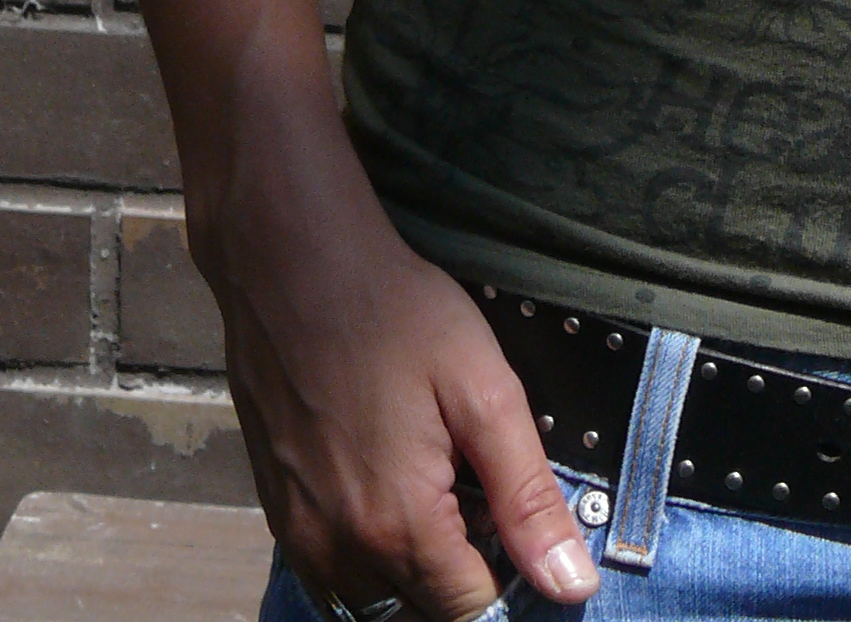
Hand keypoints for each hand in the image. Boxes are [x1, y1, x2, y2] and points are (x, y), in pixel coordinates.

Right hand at [197, 95, 598, 620]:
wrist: (294, 263)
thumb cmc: (395, 311)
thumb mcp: (484, 390)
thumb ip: (529, 499)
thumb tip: (572, 584)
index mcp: (399, 529)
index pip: (472, 610)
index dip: (510, 573)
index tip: (515, 516)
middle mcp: (339, 554)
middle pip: (422, 612)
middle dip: (462, 571)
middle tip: (475, 488)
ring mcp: (300, 539)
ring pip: (375, 603)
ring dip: (414, 569)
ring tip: (436, 483)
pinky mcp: (278, 516)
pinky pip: (334, 576)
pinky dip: (370, 554)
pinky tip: (389, 484)